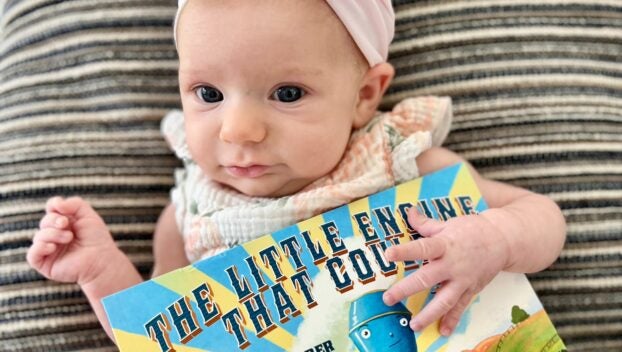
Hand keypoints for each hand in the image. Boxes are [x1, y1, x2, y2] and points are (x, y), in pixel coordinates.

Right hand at [27, 196, 117, 285]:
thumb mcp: (88, 215)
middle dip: (54, 221)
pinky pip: (32, 254)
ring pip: (38, 236)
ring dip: (53, 234)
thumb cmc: (96, 239)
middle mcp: (55, 236)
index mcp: (64, 224)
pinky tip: (52, 247)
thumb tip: (56, 203)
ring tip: (69, 238)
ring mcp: (49, 250)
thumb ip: (74, 203)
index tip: (64, 210)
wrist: (101, 260)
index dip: (54, 207)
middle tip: (66, 225)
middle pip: (44, 222)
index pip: (51, 210)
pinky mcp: (45, 264)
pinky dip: (39, 248)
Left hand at [382, 208, 509, 335]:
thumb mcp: (448, 224)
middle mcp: (453, 264)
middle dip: (407, 289)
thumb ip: (426, 224)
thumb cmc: (472, 230)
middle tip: (389, 298)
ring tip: (414, 325)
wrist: (503, 239)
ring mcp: (462, 279)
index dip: (405, 251)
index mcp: (445, 244)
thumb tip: (409, 212)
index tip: (388, 254)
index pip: (422, 247)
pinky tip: (443, 331)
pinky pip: (460, 306)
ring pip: (444, 299)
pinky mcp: (471, 289)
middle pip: (428, 278)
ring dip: (428, 313)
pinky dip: (452, 319)